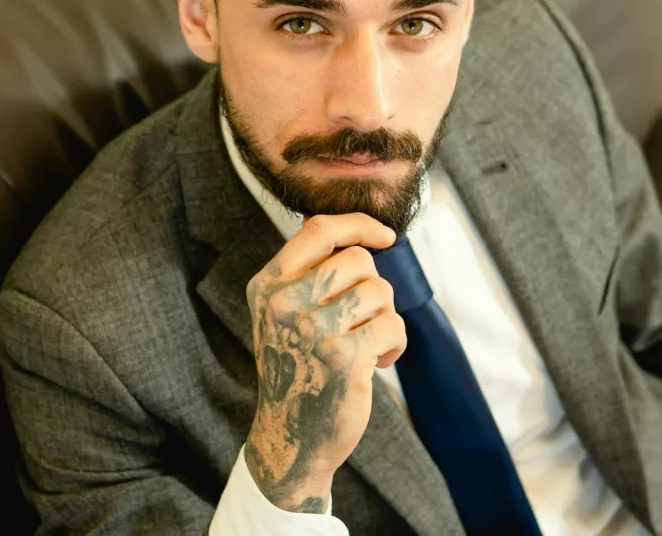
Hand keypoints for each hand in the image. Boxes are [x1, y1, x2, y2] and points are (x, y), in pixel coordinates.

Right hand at [243, 213, 406, 512]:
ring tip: (367, 343)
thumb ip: (307, 272)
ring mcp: (311, 330)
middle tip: (362, 319)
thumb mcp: (282, 314)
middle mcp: (283, 304)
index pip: (318, 230)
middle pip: (357, 260)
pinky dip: (395, 343)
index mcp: (267, 286)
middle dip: (372, 287)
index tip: (385, 236)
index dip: (358, 224)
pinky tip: (378, 363)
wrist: (291, 437)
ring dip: (384, 317)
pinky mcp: (343, 357)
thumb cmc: (298, 366)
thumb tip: (355, 231)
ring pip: (379, 291)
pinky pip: (392, 325)